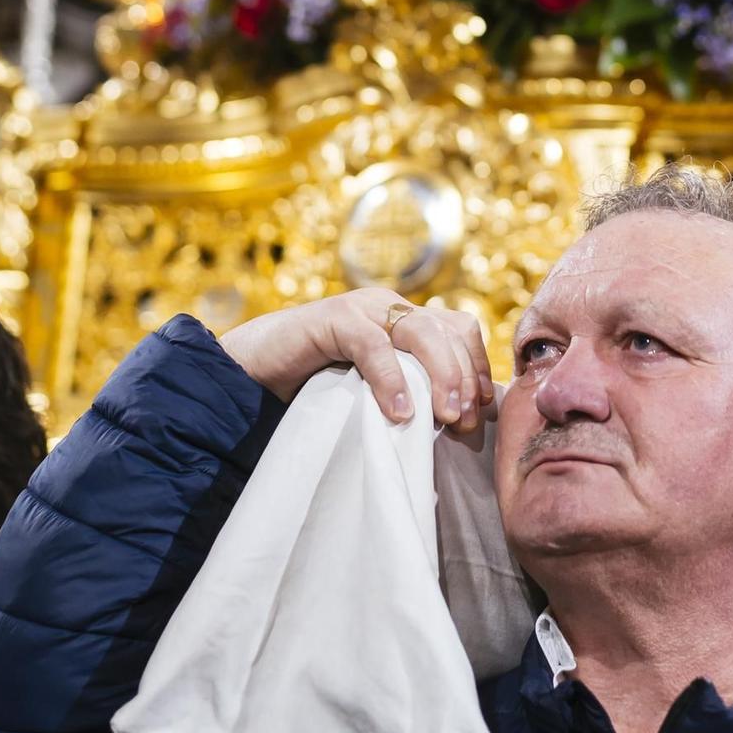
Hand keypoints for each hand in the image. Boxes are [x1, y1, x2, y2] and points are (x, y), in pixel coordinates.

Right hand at [219, 288, 494, 429]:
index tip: (483, 413)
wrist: (249, 374)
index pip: (461, 330)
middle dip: (466, 377)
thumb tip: (463, 425)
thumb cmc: (316, 390)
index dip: (478, 368)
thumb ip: (412, 395)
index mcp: (404, 319)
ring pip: (422, 331)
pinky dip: (391, 379)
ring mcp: (362, 308)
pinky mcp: (333, 319)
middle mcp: (389, 306)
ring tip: (446, 417)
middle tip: (464, 424)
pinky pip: (373, 345)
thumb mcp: (375, 392)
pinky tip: (398, 413)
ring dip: (443, 374)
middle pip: (450, 329)